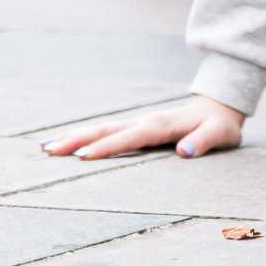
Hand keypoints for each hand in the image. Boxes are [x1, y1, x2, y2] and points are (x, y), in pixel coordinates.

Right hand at [43, 94, 244, 159]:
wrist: (217, 108)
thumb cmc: (219, 125)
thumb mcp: (220, 134)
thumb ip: (204, 141)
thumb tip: (184, 152)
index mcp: (160, 125)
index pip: (129, 137)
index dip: (107, 147)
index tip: (84, 157)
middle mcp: (143, 122)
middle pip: (104, 130)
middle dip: (76, 140)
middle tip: (49, 150)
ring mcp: (137, 123)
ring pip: (100, 129)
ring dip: (74, 137)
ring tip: (45, 147)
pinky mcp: (134, 128)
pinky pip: (105, 132)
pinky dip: (83, 137)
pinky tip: (65, 144)